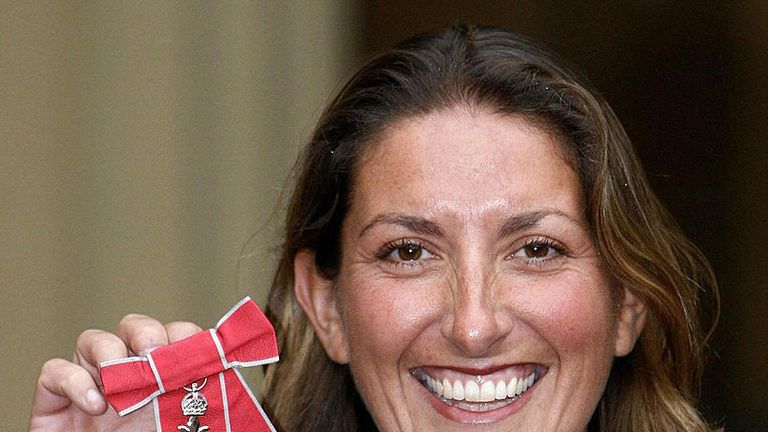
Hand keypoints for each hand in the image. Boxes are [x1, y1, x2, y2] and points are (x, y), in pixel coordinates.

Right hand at [29, 314, 202, 431]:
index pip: (174, 338)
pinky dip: (73, 381)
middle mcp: (126, 374)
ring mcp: (89, 382)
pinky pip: (55, 370)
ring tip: (123, 377)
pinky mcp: (54, 400)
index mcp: (163, 377)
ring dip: (110, 351)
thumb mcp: (182, 430)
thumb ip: (198, 410)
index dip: (185, 336)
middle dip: (147, 333)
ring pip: (94, 340)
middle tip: (157, 352)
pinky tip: (94, 406)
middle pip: (135, 329)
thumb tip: (225, 387)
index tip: (196, 350)